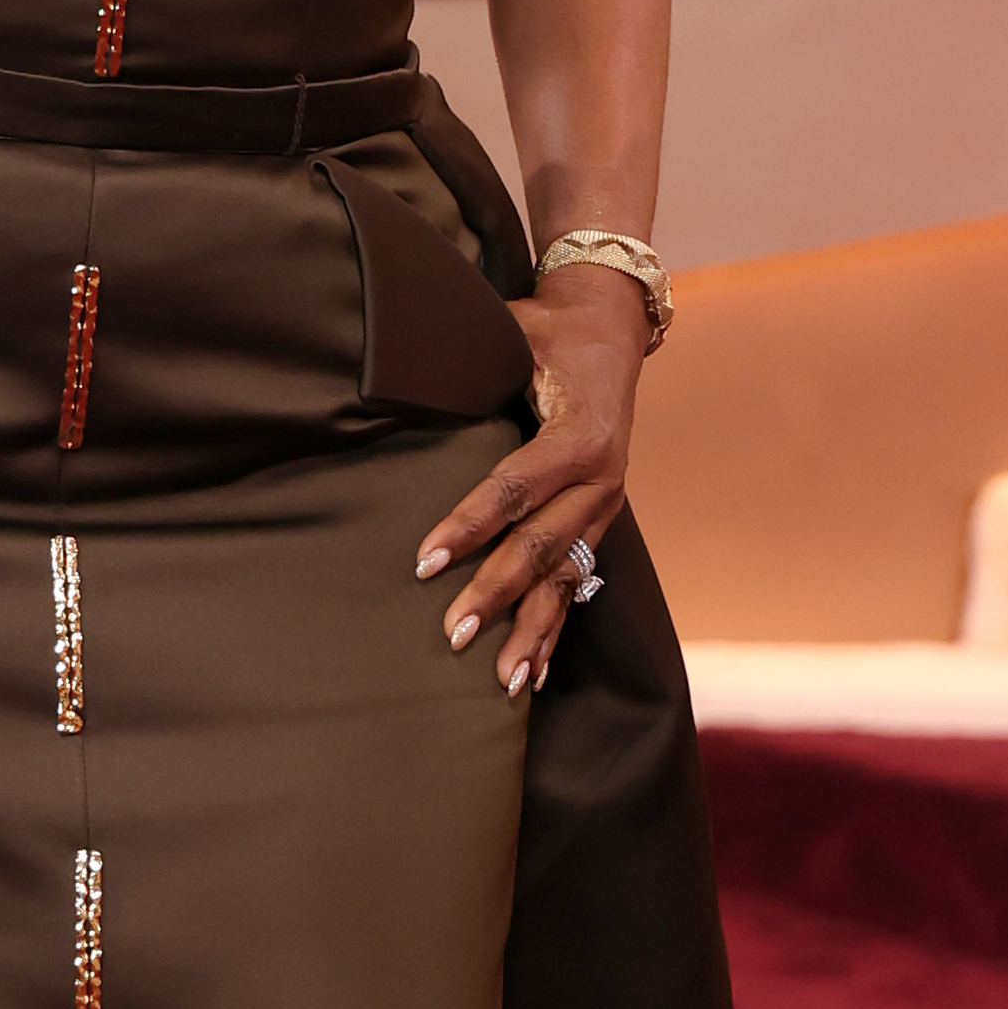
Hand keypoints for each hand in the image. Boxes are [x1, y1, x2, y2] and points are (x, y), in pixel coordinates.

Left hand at [411, 267, 649, 700]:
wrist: (610, 330)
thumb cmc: (546, 329)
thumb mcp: (511, 328)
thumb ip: (463, 352)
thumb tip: (397, 362)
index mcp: (578, 435)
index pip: (514, 489)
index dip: (468, 525)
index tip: (424, 561)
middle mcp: (599, 479)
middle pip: (540, 546)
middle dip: (496, 593)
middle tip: (453, 634)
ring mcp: (603, 508)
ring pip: (563, 579)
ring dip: (530, 631)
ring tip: (500, 680)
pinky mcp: (597, 525)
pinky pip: (574, 585)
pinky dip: (552, 632)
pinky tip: (530, 675)